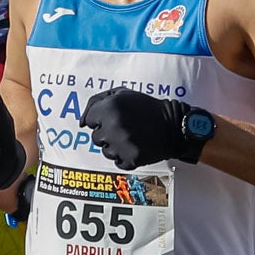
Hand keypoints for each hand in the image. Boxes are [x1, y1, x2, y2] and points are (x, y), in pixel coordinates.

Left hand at [82, 88, 210, 167]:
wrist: (172, 125)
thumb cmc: (144, 107)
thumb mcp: (122, 94)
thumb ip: (96, 102)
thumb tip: (81, 123)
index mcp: (110, 107)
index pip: (89, 120)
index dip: (101, 119)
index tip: (115, 117)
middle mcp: (113, 126)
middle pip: (96, 137)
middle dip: (108, 132)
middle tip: (126, 127)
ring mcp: (121, 145)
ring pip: (105, 151)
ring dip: (115, 145)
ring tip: (132, 136)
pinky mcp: (130, 159)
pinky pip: (117, 161)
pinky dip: (124, 156)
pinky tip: (136, 146)